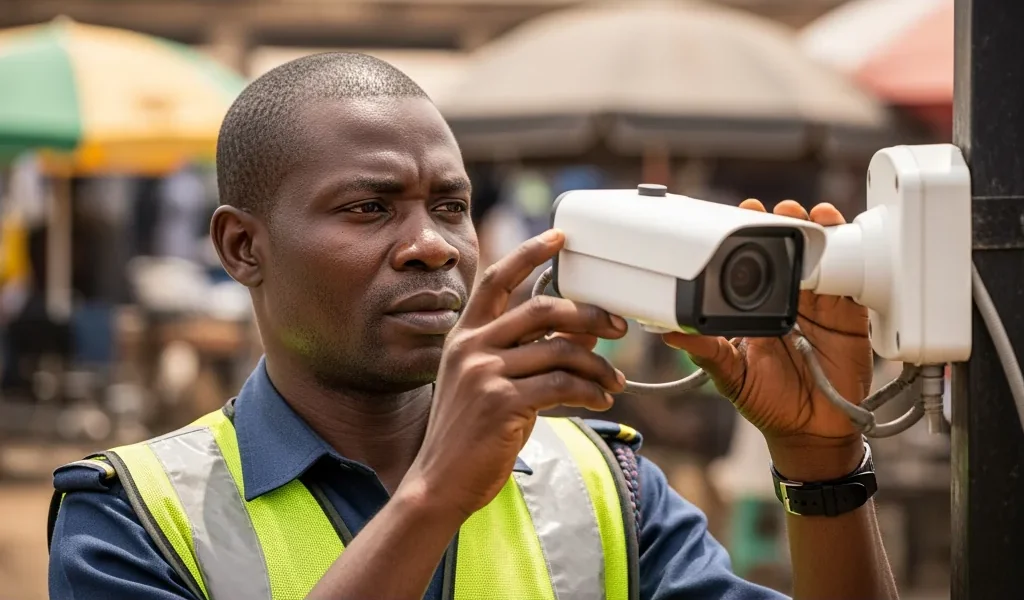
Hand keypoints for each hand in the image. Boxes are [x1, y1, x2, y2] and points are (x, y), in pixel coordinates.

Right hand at [400, 229, 628, 519]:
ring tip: (615, 382)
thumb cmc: (470, 433)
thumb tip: (582, 333)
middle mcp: (471, 346)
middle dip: (589, 314)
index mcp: (465, 335)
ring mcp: (484, 372)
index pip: (498, 279)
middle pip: (543, 309)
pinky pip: (562, 385)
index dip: (530, 252)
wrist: (440, 481)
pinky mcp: (501, 402)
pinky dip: (590, 392)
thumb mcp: (490, 383)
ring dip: (598, 366)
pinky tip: (601, 401)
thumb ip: (527, 353)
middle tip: (617, 327)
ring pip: (561, 351)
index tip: (560, 237)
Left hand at [663, 200, 873, 479]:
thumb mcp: (730, 374)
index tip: (744, 214)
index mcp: (759, 308)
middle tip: (781, 212)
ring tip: (812, 216)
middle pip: (791, 251)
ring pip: (822, 258)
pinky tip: (843, 240)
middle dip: (787, 225)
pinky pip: (852, 280)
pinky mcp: (848, 316)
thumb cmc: (768, 402)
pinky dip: (851, 258)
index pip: (754, 263)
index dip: (750, 236)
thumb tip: (669, 333)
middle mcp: (790, 301)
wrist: (810, 431)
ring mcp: (820, 306)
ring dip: (819, 232)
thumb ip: (704, 351)